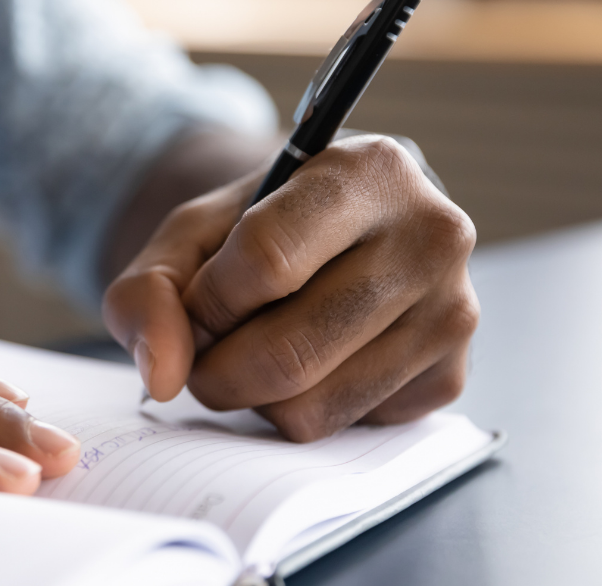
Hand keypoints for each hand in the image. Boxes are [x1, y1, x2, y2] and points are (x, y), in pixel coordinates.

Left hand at [103, 134, 477, 441]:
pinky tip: (311, 362)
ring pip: (311, 407)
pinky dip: (302, 410)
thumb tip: (164, 377)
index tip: (199, 303)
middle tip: (207, 351)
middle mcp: (432, 236)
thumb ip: (148, 291)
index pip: (266, 263)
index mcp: (370, 170)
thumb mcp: (189, 234)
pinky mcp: (452, 377)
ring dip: (255, 397)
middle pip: (287, 353)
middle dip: (217, 370)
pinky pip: (344, 429)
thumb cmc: (259, 229)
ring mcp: (453, 312)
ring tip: (257, 349)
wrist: (336, 235)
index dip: (208, 302)